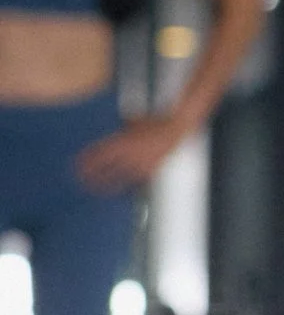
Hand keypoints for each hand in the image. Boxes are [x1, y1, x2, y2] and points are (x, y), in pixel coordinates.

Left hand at [75, 112, 190, 191]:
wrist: (174, 129)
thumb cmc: (155, 123)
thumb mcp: (132, 122)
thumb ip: (120, 130)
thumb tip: (113, 134)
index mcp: (121, 142)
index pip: (98, 154)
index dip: (87, 161)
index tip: (77, 166)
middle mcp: (128, 155)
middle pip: (105, 169)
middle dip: (92, 176)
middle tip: (82, 181)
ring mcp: (139, 164)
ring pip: (118, 179)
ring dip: (106, 185)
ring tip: (98, 190)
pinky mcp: (149, 171)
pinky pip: (134, 182)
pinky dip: (127, 187)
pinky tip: (122, 192)